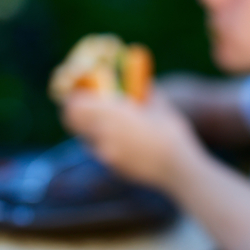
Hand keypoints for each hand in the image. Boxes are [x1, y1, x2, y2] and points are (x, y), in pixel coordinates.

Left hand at [60, 89, 199, 188]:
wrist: (176, 167)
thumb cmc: (170, 131)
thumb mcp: (158, 105)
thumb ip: (144, 92)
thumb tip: (140, 82)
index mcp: (112, 113)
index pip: (76, 103)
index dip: (75, 97)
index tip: (80, 93)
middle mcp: (103, 133)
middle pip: (72, 120)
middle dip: (76, 112)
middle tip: (86, 107)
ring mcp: (106, 152)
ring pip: (86, 137)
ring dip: (91, 128)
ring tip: (108, 124)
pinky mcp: (113, 167)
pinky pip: (102, 152)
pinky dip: (106, 144)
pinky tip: (125, 143)